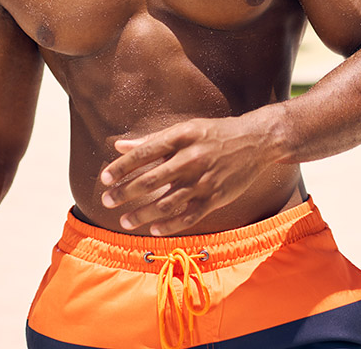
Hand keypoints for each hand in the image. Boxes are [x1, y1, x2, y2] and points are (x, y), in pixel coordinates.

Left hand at [99, 114, 280, 235]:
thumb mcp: (185, 129)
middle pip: (151, 180)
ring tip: (125, 222)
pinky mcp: (216, 197)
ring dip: (142, 214)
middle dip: (125, 193)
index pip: (144, 153)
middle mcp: (191, 158)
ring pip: (166, 202)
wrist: (256, 142)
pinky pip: (188, 216)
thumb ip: (152, 140)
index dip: (121, 167)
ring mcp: (204, 180)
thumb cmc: (215, 134)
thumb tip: (119, 146)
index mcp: (182, 138)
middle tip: (107, 201)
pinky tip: (153, 230)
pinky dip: (169, 225)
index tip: (104, 178)